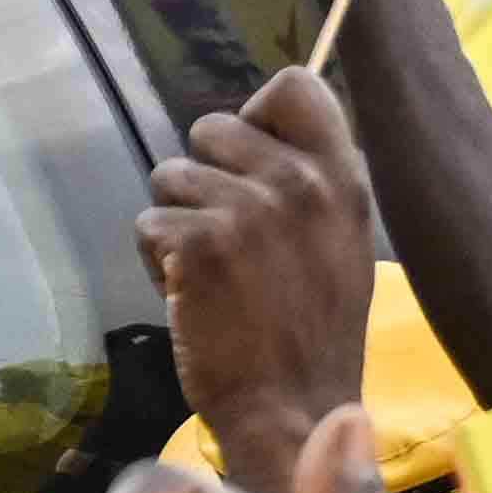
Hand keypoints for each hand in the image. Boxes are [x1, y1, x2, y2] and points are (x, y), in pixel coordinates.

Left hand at [137, 71, 378, 492]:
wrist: (293, 406)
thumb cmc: (309, 331)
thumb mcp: (339, 242)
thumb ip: (309, 182)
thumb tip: (255, 129)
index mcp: (342, 178)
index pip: (295, 86)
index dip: (257, 115)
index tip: (252, 158)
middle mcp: (299, 182)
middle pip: (211, 127)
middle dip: (204, 177)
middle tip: (228, 239)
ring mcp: (248, 210)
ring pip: (170, 177)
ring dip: (179, 225)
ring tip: (214, 275)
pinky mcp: (198, 243)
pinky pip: (148, 223)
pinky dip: (156, 262)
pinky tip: (192, 296)